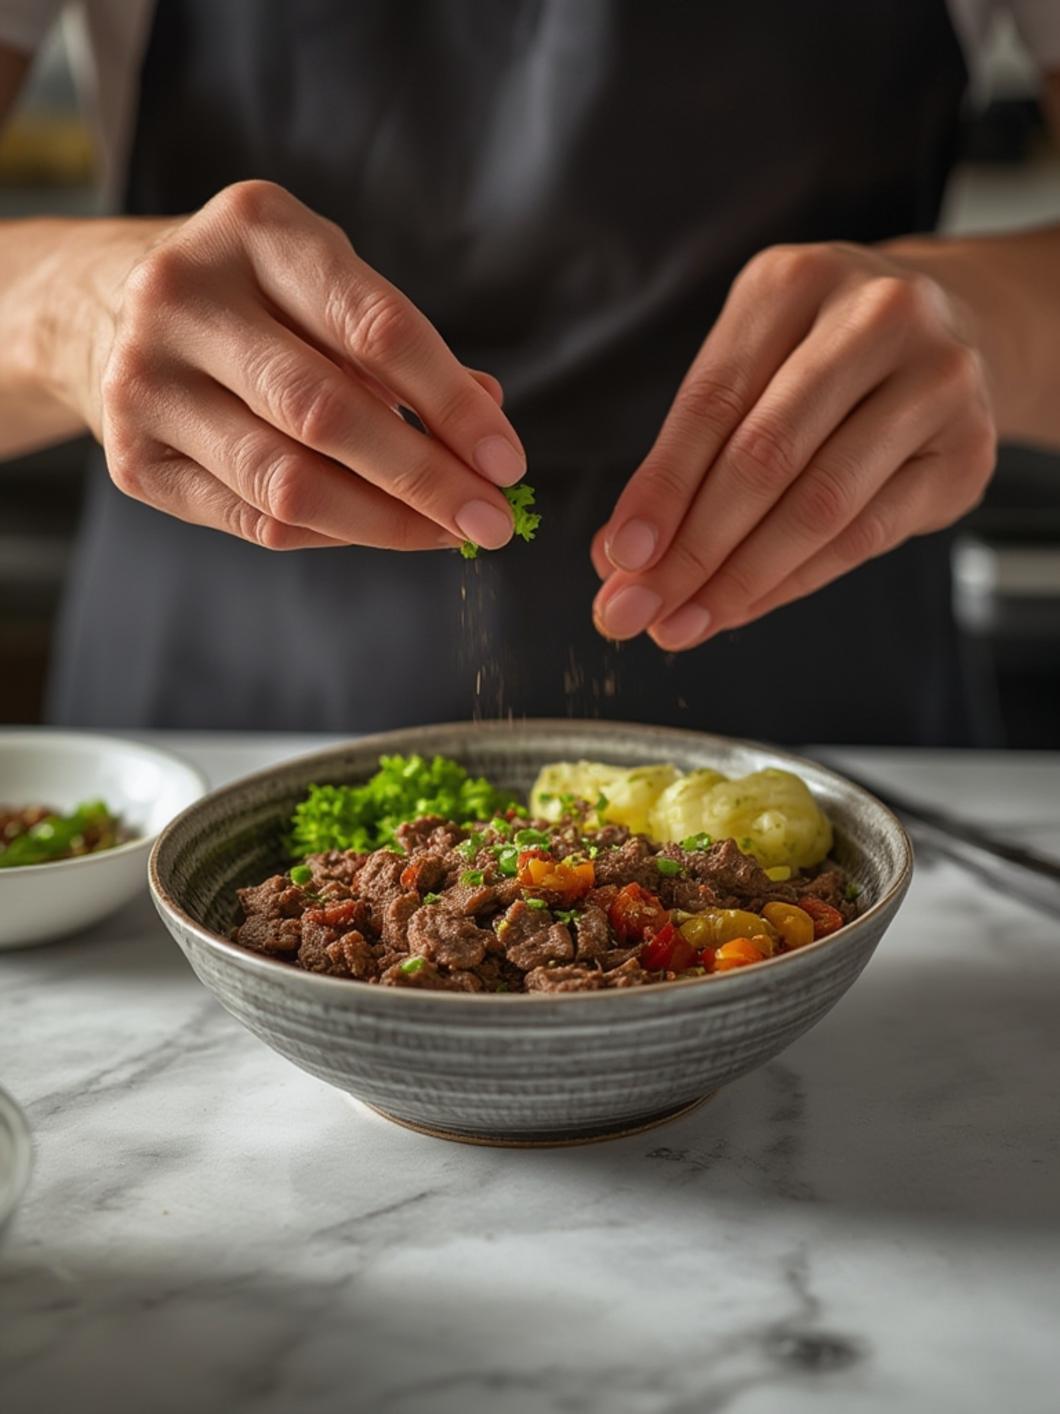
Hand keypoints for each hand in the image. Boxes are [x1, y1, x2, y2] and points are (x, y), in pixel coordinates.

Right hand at [58, 181, 525, 550]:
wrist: (102, 309)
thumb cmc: (254, 297)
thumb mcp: (326, 284)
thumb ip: (399, 347)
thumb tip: (484, 421)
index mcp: (255, 230)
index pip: (374, 326)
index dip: (450, 403)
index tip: (507, 461)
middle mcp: (185, 297)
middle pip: (326, 413)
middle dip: (426, 479)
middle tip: (492, 520)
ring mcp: (145, 382)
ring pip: (288, 484)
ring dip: (386, 523)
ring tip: (448, 533)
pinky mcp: (133, 460)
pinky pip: (256, 521)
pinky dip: (335, 534)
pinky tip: (380, 529)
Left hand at [591, 241, 996, 646]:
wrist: (959, 333)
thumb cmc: (822, 361)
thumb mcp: (750, 370)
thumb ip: (686, 455)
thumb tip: (619, 556)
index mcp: (795, 284)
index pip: (711, 402)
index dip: (660, 488)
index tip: (618, 557)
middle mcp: (876, 318)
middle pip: (766, 455)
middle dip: (691, 548)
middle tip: (638, 608)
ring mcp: (936, 382)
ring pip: (820, 505)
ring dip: (739, 580)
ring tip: (682, 624)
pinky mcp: (967, 452)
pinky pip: (865, 536)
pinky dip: (792, 582)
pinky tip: (741, 608)